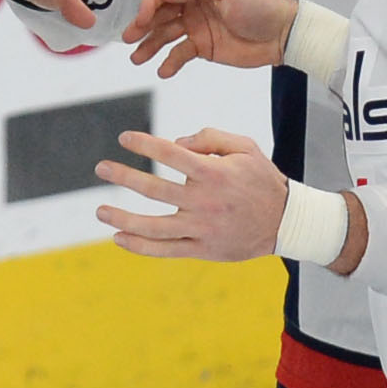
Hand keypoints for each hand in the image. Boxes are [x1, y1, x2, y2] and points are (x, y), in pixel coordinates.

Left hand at [94, 127, 295, 261]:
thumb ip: (209, 137)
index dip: (144, 144)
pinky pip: (165, 250)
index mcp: (213, 172)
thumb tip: (175, 141)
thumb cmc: (261, 179)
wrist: (286, 221)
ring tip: (100, 211)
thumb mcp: (244, 147)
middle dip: (123, 176)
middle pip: (154, 189)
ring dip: (122, 218)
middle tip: (100, 168)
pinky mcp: (202, 249)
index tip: (124, 138)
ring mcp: (201, 228)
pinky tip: (118, 238)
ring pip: (153, 226)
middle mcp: (204, 201)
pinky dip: (139, 246)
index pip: (170, 154)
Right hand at [123, 0, 293, 77]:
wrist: (282, 34)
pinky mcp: (203, 46)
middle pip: (160, 12)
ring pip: (165, 34)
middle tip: (128, 38)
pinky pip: (180, 54)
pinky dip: (170, 62)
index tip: (142, 18)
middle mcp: (193, 2)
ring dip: (150, 45)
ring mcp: (196, 25)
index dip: (150, 3)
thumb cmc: (261, 4)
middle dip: (142, 24)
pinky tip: (163, 70)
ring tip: (137, 58)